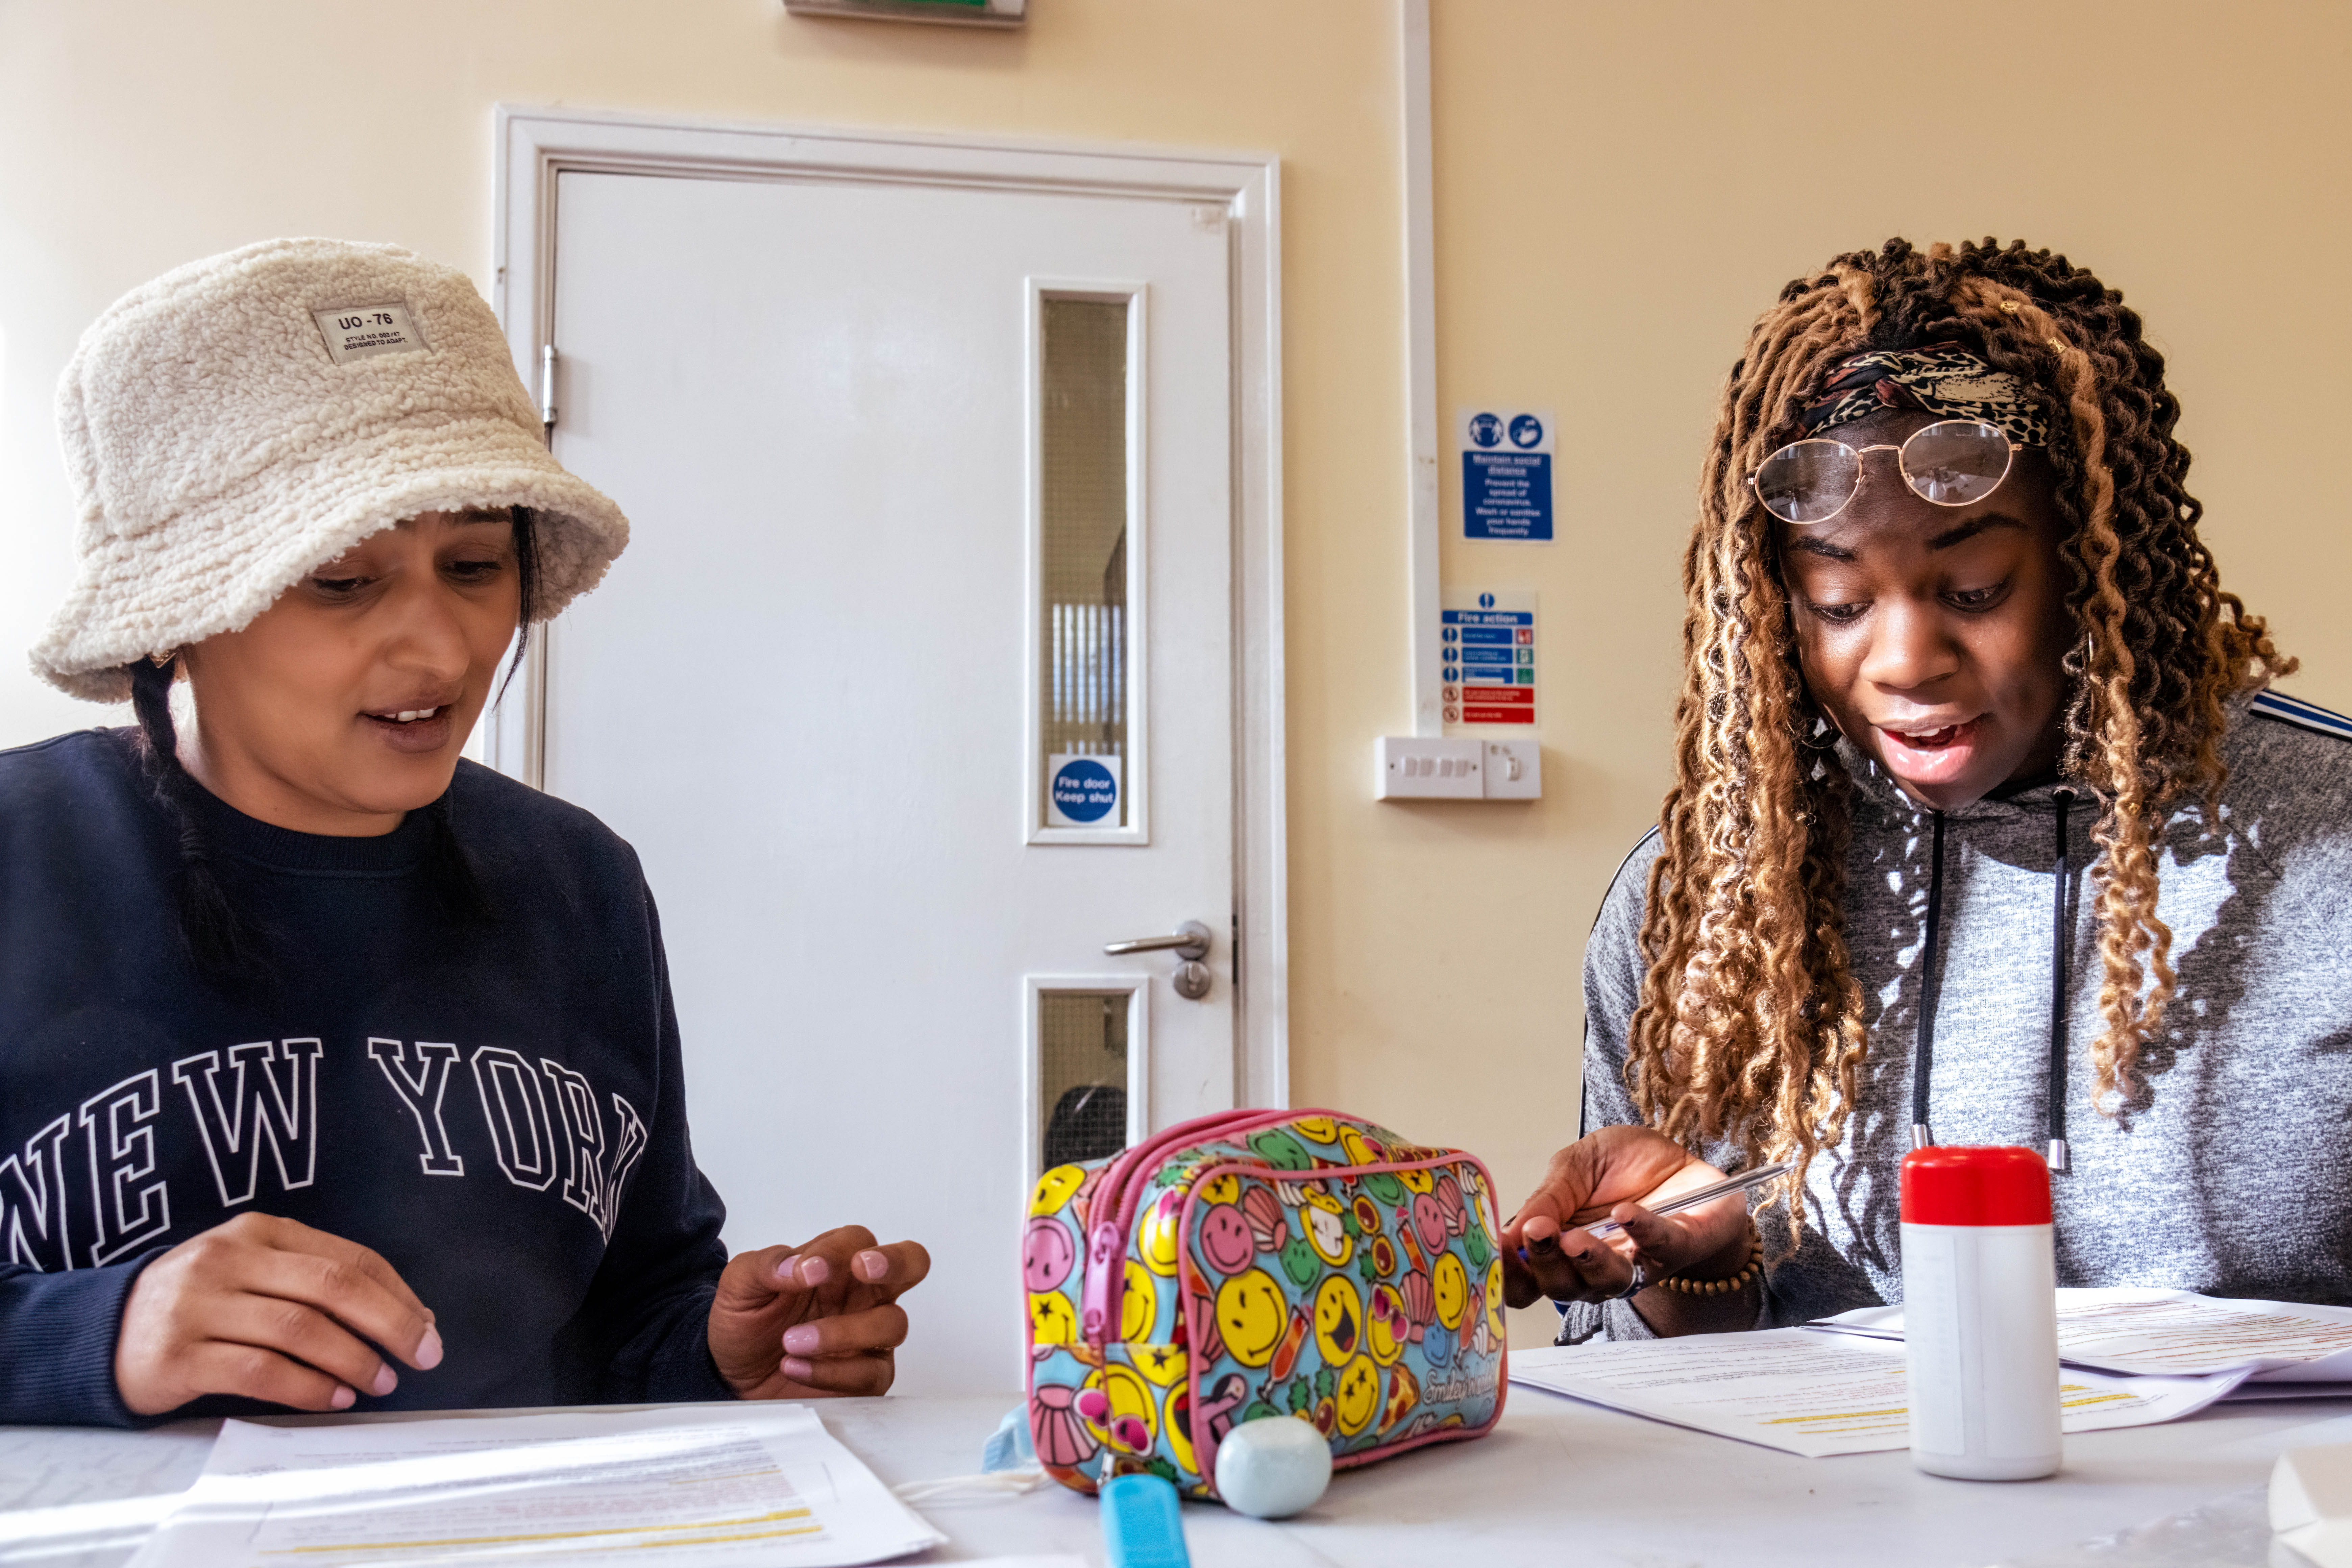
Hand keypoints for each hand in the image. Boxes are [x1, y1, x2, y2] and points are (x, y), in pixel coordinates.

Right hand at [113, 1213, 441, 1415]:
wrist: (103, 1332)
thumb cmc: (202, 1303)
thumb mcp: (255, 1273)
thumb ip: (319, 1285)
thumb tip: (409, 1317)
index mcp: (259, 1231)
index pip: (349, 1258)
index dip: (398, 1295)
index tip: (429, 1328)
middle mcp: (229, 1259)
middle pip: (332, 1286)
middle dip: (390, 1323)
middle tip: (423, 1355)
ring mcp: (199, 1305)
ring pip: (299, 1329)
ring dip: (352, 1359)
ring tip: (380, 1381)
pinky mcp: (177, 1355)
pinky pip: (259, 1370)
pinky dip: (307, 1387)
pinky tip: (334, 1397)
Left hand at [708, 1226, 930, 1399]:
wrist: (732, 1377)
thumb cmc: (746, 1325)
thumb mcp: (739, 1287)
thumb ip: (766, 1266)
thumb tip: (800, 1265)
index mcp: (835, 1266)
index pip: (859, 1241)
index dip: (840, 1251)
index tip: (809, 1270)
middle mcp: (861, 1296)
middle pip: (911, 1263)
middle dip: (895, 1262)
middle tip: (864, 1269)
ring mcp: (869, 1337)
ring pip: (892, 1323)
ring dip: (841, 1332)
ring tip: (792, 1342)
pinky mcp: (867, 1377)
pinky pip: (871, 1372)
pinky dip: (831, 1370)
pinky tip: (795, 1367)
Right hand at [1499, 1126, 1749, 1308]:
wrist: (1682, 1156)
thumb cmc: (1626, 1165)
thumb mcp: (1575, 1164)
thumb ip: (1548, 1196)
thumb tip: (1511, 1230)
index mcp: (1560, 1246)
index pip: (1526, 1280)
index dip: (1508, 1275)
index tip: (1497, 1251)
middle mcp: (1594, 1266)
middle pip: (1561, 1286)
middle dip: (1545, 1264)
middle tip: (1537, 1234)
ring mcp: (1636, 1263)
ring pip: (1608, 1282)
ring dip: (1589, 1262)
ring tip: (1575, 1239)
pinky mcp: (1677, 1249)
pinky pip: (1658, 1249)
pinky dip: (1641, 1232)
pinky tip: (1625, 1213)